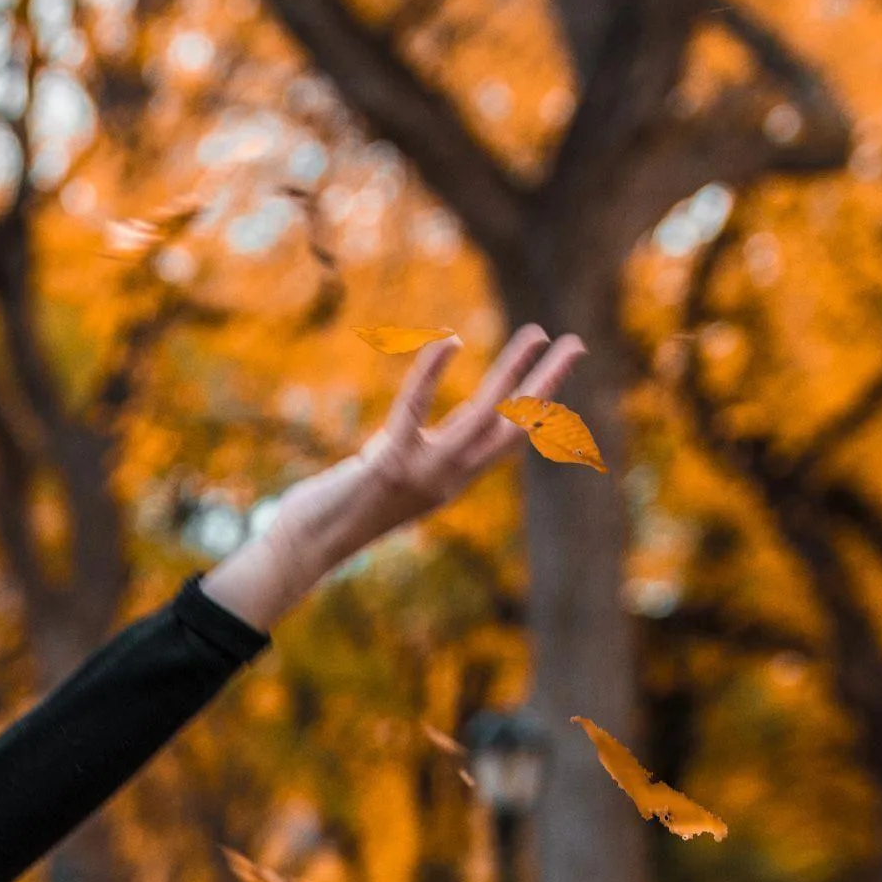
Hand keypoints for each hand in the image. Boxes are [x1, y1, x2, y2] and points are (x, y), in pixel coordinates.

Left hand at [204, 323, 588, 634]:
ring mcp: (423, 475)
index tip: (560, 373)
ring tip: (536, 333)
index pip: (508, 440)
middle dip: (548, 385)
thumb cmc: (338, 508)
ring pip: (483, 418)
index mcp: (452, 481)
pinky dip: (433, 375)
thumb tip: (422, 424)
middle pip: (514, 428)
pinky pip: (417, 412)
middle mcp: (448, 480)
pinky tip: (451, 342)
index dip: (538, 407)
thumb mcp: (390, 473)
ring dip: (514, 372)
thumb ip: (414, 448)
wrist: (305, 548)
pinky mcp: (389, 464)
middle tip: (576, 343)